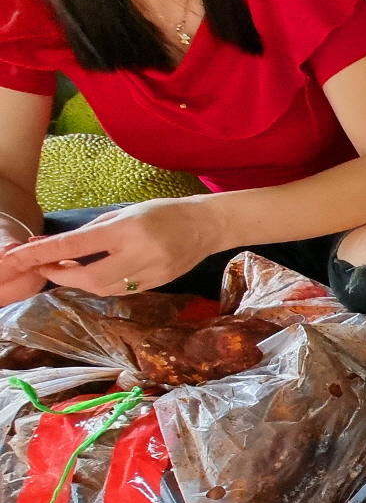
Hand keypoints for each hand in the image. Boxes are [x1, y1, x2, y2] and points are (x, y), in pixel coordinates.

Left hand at [0, 197, 221, 296]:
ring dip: (80, 282)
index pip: (76, 245)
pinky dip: (103, 285)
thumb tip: (52, 246)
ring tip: (71, 269)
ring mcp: (152, 273)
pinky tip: (98, 274)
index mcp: (128, 230)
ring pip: (103, 289)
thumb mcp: (125, 213)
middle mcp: (140, 253)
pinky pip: (122, 291)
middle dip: (61, 275)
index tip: (19, 258)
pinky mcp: (160, 284)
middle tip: (48, 266)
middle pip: (88, 278)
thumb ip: (91, 231)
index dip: (44, 254)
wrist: (208, 225)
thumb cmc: (164, 212)